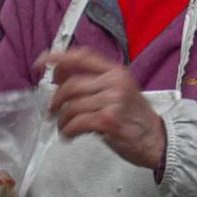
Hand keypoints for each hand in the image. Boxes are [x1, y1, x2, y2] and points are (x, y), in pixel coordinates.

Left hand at [40, 47, 166, 171]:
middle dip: (56, 99)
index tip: (40, 62)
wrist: (157, 140)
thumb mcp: (119, 91)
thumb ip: (94, 82)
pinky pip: (76, 123)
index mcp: (115, 71)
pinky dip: (67, 131)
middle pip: (71, 84)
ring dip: (62, 119)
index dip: (58, 58)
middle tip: (52, 110)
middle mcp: (114, 82)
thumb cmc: (134, 117)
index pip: (82, 56)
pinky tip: (69, 135)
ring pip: (71, 106)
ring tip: (64, 126)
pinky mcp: (108, 121)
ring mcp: (112, 101)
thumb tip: (59, 78)